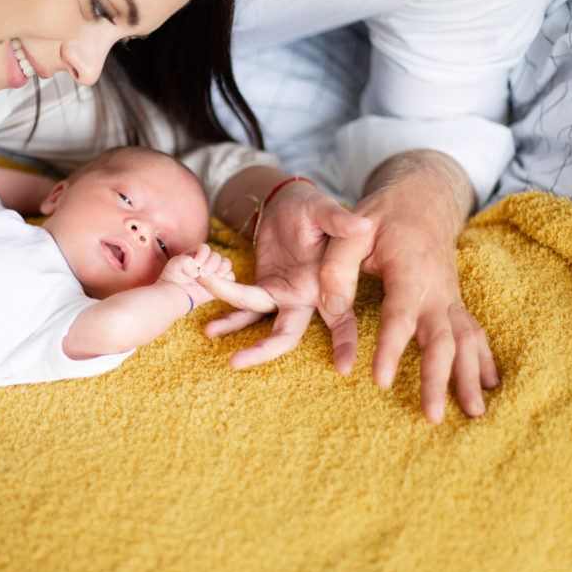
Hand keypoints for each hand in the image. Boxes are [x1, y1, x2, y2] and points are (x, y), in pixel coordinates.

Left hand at [160, 244, 235, 307]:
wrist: (175, 295)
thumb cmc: (173, 279)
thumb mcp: (173, 266)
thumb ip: (182, 261)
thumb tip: (194, 266)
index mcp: (196, 253)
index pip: (204, 248)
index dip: (203, 254)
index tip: (197, 264)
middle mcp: (207, 261)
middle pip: (216, 256)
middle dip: (212, 263)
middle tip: (203, 274)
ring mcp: (214, 272)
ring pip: (225, 264)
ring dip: (224, 268)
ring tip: (218, 275)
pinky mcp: (219, 283)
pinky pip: (229, 278)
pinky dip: (228, 278)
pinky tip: (222, 282)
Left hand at [205, 180, 372, 373]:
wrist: (287, 203)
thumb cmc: (312, 207)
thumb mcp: (324, 210)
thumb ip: (340, 220)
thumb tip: (362, 225)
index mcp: (327, 284)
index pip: (342, 318)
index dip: (345, 342)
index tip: (344, 368)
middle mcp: (306, 297)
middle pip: (287, 333)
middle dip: (264, 350)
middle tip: (236, 362)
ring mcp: (282, 295)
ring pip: (260, 321)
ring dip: (233, 326)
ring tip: (208, 331)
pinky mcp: (264, 288)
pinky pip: (243, 307)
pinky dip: (227, 314)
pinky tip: (209, 326)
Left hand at [318, 151, 499, 422]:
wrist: (424, 196)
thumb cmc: (383, 214)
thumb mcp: (352, 229)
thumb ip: (337, 267)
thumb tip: (333, 308)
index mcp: (409, 268)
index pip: (400, 315)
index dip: (391, 348)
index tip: (380, 381)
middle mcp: (436, 287)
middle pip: (442, 338)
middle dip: (439, 378)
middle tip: (432, 417)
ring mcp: (449, 296)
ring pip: (465, 340)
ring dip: (469, 377)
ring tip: (474, 414)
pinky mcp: (453, 302)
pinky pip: (473, 333)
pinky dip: (482, 361)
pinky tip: (487, 387)